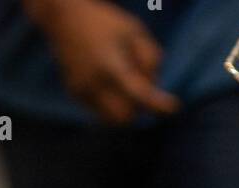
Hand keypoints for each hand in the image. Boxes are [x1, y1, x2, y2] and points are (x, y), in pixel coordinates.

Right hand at [26, 0, 179, 124]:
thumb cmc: (105, 22)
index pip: (138, 93)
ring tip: (124, 82)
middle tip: (141, 86)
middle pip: (125, 116)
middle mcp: (93, 82)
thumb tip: (154, 86)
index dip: (157, 104)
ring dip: (124, 109)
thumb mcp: (134, 30)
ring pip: (111, 119)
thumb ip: (150, 57)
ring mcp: (81, 90)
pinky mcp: (75, 93)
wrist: (63, 18)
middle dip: (138, 109)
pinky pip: (100, 110)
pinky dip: (111, 102)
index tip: (174, 107)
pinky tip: (109, 79)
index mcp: (110, 63)